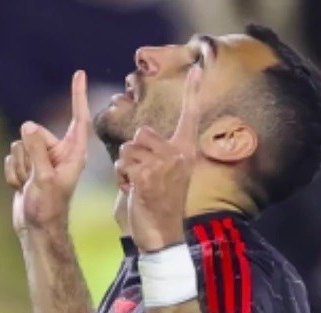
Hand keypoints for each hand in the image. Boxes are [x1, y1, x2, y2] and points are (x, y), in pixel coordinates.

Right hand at [4, 70, 90, 232]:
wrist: (36, 229)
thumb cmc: (48, 208)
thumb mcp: (44, 178)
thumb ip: (37, 150)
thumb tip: (28, 126)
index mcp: (73, 154)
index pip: (77, 119)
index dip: (77, 95)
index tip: (79, 73)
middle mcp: (59, 153)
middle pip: (35, 133)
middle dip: (28, 154)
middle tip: (35, 179)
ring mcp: (42, 159)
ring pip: (20, 145)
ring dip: (20, 166)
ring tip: (30, 186)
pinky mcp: (28, 166)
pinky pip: (12, 157)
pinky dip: (13, 174)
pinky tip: (22, 189)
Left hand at [115, 67, 201, 251]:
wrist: (161, 235)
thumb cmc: (159, 204)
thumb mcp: (165, 173)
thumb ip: (155, 152)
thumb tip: (140, 136)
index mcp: (186, 151)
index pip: (190, 116)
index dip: (193, 92)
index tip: (198, 69)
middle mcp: (179, 154)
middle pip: (141, 132)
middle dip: (134, 152)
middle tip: (145, 177)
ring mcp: (164, 165)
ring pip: (128, 148)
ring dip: (126, 167)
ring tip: (139, 186)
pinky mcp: (147, 175)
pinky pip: (123, 164)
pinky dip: (122, 178)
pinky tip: (134, 192)